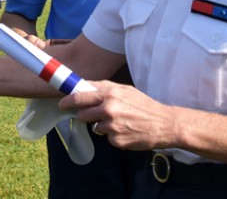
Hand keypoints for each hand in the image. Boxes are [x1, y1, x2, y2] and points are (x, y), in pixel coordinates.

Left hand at [59, 80, 175, 150]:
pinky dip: (113, 135)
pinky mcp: (116, 140)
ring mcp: (111, 126)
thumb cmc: (144, 105)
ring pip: (95, 127)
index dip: (68, 101)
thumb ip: (104, 88)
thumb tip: (84, 86)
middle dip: (85, 116)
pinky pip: (107, 138)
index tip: (62, 104)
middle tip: (95, 115)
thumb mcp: (125, 90)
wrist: (164, 124)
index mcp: (110, 94)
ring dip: (102, 126)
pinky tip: (126, 131)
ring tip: (120, 122)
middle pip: (83, 115)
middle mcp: (108, 109)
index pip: (80, 97)